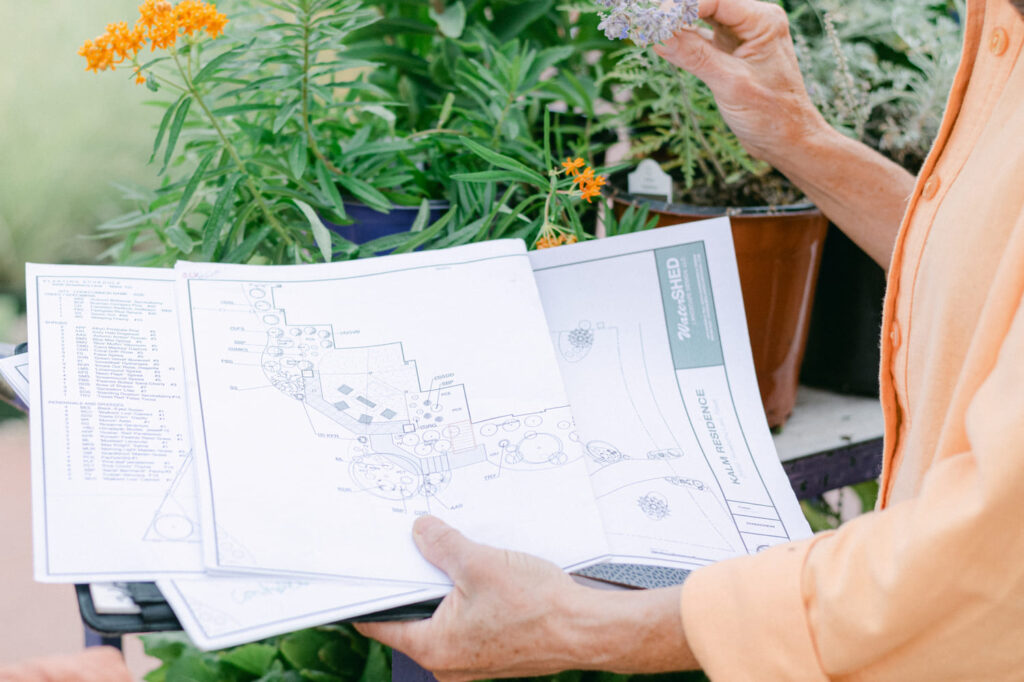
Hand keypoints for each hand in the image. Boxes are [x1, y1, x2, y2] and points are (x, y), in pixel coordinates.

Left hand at [355, 516, 698, 680]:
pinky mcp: (492, 652)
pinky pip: (466, 622)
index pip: (379, 622)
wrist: (587, 629)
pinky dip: (467, 598)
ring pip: (442, 617)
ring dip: (446, 588)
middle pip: (412, 616)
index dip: (368, 593)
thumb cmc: (537, 607)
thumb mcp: (479, 562)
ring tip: (458, 559)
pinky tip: (484, 575)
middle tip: (416, 547)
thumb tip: (420, 532)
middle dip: (415, 581)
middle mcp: (447, 661)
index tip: (360, 571)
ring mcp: (471, 660)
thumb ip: (441, 545)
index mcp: (433, 646)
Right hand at [654, 0, 827, 162]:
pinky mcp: (728, 51)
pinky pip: (697, 37)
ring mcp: (739, 35)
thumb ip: (695, 56)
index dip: (681, 6)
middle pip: (705, 3)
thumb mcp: (731, 84)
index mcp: (762, 21)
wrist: (788, 141)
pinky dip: (677, 38)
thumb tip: (659, 35)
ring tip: (644, 26)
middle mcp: (752, 21)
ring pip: (698, 17)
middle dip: (673, 11)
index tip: (654, 19)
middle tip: (643, 19)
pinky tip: (657, 39)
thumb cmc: (773, 115)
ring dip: (672, 21)